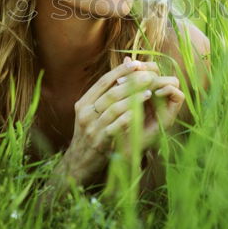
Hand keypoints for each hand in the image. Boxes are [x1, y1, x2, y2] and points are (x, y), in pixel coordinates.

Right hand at [63, 58, 161, 182]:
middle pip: (110, 92)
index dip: (120, 71)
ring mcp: (91, 128)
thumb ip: (104, 95)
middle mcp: (85, 113)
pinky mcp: (100, 142)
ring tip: (149, 92)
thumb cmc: (90, 134)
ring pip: (114, 108)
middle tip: (149, 75)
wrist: (78, 165)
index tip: (137, 63)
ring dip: (133, 99)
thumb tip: (120, 74)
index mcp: (83, 103)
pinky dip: (129, 117)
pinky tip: (141, 112)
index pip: (103, 81)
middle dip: (131, 82)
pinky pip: (116, 126)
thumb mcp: (91, 113)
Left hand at [117, 56, 184, 157]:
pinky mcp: (172, 115)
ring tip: (140, 89)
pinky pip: (179, 95)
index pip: (152, 67)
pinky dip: (168, 90)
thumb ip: (125, 80)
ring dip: (156, 81)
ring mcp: (167, 104)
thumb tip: (127, 58)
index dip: (142, 64)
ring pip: (172, 80)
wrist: (123, 148)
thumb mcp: (121, 99)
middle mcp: (159, 94)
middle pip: (161, 71)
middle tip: (126, 81)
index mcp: (147, 88)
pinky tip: (153, 95)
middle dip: (145, 72)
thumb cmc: (120, 124)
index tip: (126, 69)